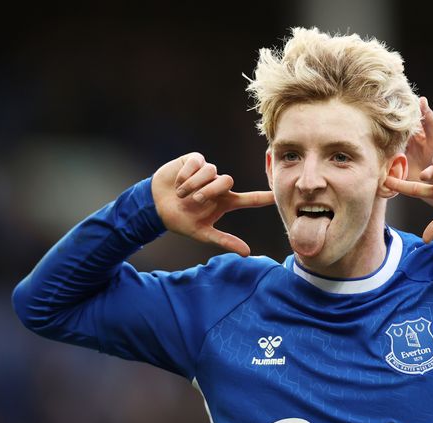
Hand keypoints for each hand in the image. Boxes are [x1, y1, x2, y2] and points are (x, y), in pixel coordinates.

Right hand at [151, 152, 274, 255]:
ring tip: (181, 194)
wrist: (155, 206)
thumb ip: (225, 241)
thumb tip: (247, 253)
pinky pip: (197, 162)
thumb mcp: (202, 233)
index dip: (264, 197)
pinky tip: (178, 182)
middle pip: (227, 181)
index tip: (278, 195)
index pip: (250, 199)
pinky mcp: (194, 160)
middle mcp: (219, 185)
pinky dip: (186, 174)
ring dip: (194, 184)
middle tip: (195, 200)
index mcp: (225, 202)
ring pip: (211, 171)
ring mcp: (207, 172)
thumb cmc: (180, 220)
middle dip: (210, 191)